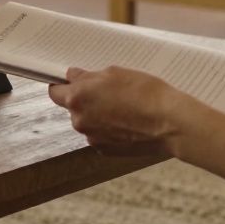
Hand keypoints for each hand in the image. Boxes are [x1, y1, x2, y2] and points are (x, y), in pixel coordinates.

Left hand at [47, 66, 200, 157]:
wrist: (170, 123)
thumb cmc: (145, 93)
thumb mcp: (115, 73)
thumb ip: (88, 76)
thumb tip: (74, 77)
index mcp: (78, 97)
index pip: (55, 91)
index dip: (63, 85)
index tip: (72, 82)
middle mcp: (79, 120)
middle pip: (72, 107)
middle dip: (84, 99)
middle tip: (107, 92)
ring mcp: (91, 137)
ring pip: (87, 121)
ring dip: (97, 114)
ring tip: (122, 108)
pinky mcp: (104, 150)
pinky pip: (99, 135)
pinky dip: (107, 129)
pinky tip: (126, 122)